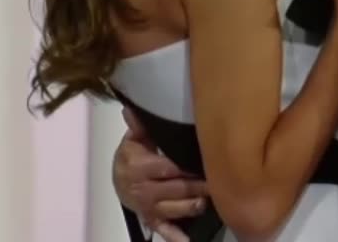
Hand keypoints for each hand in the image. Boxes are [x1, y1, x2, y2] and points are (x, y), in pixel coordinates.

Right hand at [113, 107, 207, 241]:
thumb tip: (132, 109)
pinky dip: (175, 236)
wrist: (119, 179)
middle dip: (198, 187)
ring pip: (175, 209)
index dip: (186, 167)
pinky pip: (163, 229)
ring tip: (209, 200)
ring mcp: (147, 207)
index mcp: (138, 166)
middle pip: (176, 189)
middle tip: (219, 181)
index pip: (166, 167)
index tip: (208, 162)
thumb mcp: (134, 139)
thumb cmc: (133, 155)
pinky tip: (187, 240)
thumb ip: (139, 126)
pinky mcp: (151, 219)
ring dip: (193, 206)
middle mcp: (142, 189)